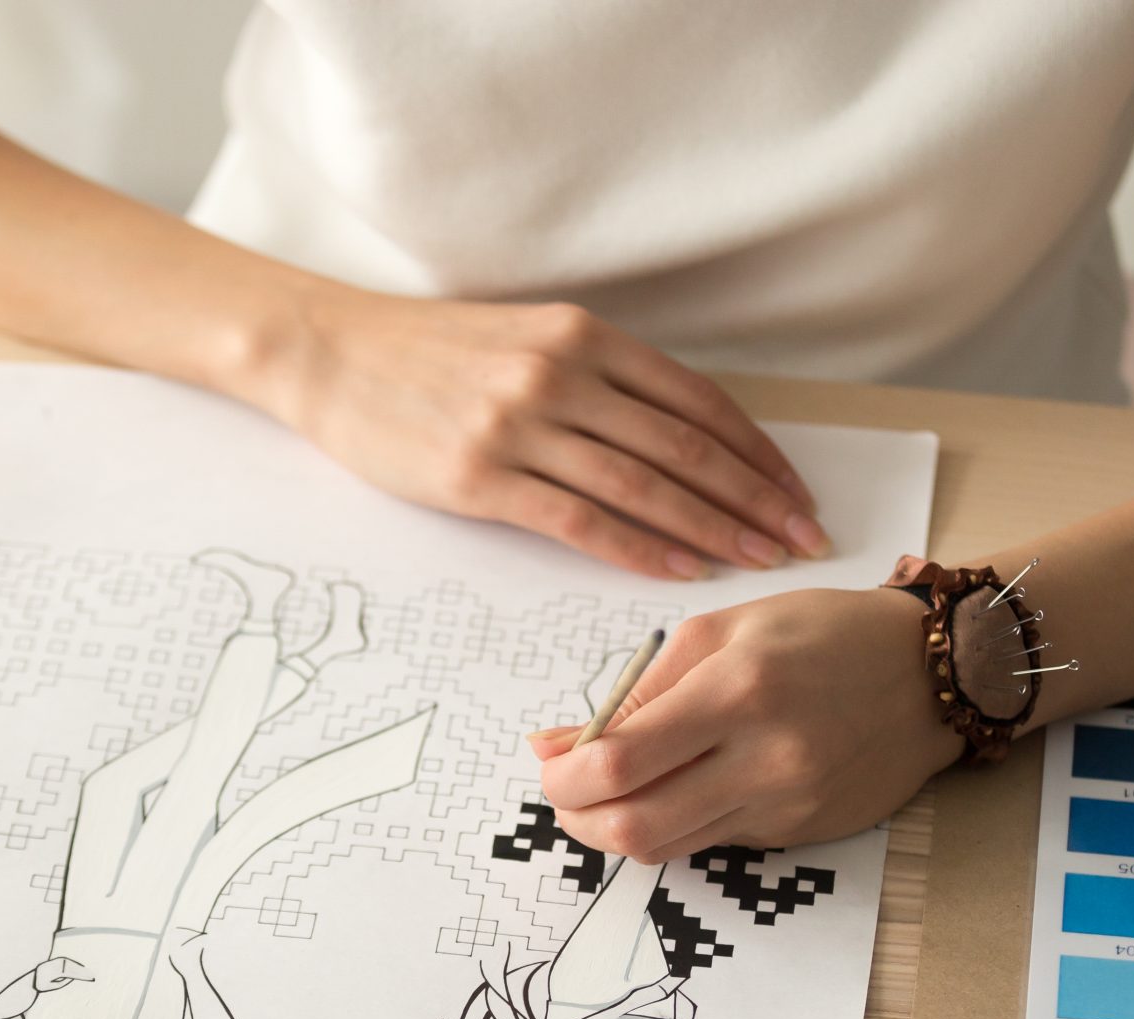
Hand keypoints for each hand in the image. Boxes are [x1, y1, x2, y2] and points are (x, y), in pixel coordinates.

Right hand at [257, 286, 827, 579]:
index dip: (756, 451)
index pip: (697, 399)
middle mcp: (562, 373)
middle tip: (803, 539)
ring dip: (711, 529)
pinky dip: (640, 548)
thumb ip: (599, 377)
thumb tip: (678, 436)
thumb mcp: (527, 338)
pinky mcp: (480, 477)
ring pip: (644, 486)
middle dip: (755, 499)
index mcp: (584, 335)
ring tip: (758, 562)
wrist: (330, 352)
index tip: (795, 492)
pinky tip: (680, 569)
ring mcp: (520, 425)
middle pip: (685, 445)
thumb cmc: (430, 354)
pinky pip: (581, 520)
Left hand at [528, 588, 964, 860]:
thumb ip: (636, 692)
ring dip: (622, 828)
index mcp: (736, 691)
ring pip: (670, 848)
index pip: (617, 764)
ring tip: (618, 791)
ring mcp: (787, 806)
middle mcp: (764, 759)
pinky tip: (688, 786)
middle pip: (634, 830)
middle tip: (570, 796)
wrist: (932, 673)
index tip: (550, 768)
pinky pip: (714, 842)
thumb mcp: (721, 631)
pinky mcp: (802, 833)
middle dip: (581, 821)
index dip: (563, 779)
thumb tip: (554, 745)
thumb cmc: (822, 634)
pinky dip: (681, 822)